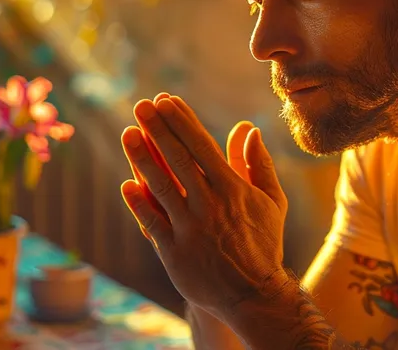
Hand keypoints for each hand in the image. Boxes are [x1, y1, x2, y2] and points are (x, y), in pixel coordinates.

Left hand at [119, 95, 289, 320]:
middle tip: (141, 106)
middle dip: (158, 129)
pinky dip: (138, 204)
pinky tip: (126, 184)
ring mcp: (190, 228)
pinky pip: (152, 223)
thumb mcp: (271, 202)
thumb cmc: (264, 245)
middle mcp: (209, 205)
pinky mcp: (174, 252)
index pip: (202, 146)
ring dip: (141, 158)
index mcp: (233, 189)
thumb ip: (259, 164)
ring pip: (161, 186)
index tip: (166, 100)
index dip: (182, 121)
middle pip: (178, 159)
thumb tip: (249, 129)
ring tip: (127, 133)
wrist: (254, 295)